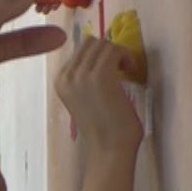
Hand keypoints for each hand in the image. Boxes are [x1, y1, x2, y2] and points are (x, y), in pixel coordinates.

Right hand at [55, 38, 144, 155]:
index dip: (100, 55)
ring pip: (103, 44)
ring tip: (126, 71)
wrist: (110, 148)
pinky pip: (115, 50)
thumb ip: (86, 78)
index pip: (80, 50)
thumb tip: (103, 54)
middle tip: (121, 68)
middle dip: (109, 50)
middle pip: (91, 42)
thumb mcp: (86, 98)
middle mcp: (67, 76)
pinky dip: (127, 56)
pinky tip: (131, 71)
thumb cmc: (103, 129)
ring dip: (119, 53)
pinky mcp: (100, 76)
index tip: (113, 70)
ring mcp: (81, 75)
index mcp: (61, 81)